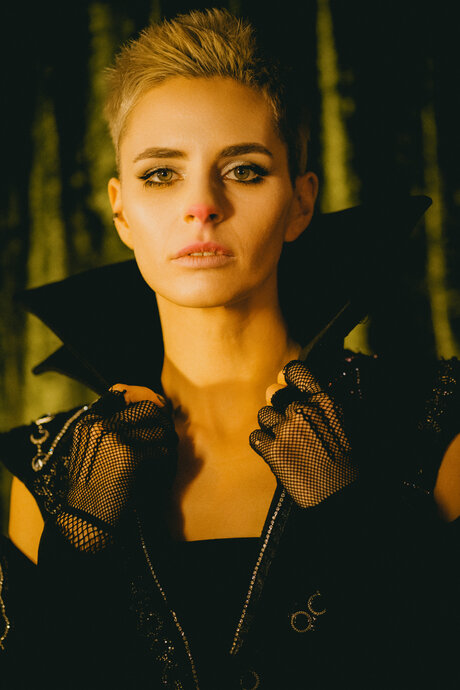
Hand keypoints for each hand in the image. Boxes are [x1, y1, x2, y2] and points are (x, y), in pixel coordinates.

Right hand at [56, 384, 177, 551]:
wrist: (86, 519)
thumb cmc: (94, 486)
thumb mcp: (93, 449)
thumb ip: (112, 426)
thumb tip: (152, 404)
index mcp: (89, 420)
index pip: (123, 392)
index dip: (145, 398)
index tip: (157, 409)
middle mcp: (100, 423)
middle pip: (148, 407)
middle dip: (163, 420)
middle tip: (168, 435)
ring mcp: (115, 437)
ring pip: (159, 428)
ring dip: (167, 442)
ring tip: (165, 453)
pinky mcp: (130, 454)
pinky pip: (162, 449)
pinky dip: (165, 460)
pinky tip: (159, 469)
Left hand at [249, 360, 357, 507]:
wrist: (342, 497)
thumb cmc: (349, 462)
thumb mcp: (345, 423)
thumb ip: (321, 403)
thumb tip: (291, 386)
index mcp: (325, 401)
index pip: (295, 371)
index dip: (287, 377)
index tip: (286, 384)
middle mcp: (303, 410)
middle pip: (275, 394)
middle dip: (279, 408)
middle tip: (290, 425)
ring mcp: (286, 429)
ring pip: (263, 415)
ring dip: (271, 427)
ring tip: (287, 444)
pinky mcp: (272, 450)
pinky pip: (255, 437)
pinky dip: (262, 445)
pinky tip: (276, 455)